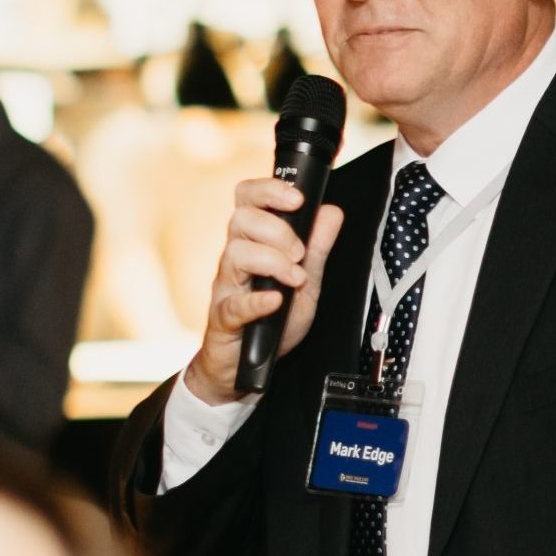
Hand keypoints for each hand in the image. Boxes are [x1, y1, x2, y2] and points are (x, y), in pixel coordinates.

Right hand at [186, 179, 344, 405]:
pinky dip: (257, 300)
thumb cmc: (273, 319)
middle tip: (300, 254)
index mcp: (252, 242)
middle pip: (241, 220)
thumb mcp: (306, 282)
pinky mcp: (224, 317)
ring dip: (272, 262)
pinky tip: (275, 301)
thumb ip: (318, 248)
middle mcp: (234, 258)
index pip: (247, 198)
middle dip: (278, 230)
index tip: (297, 200)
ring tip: (295, 280)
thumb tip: (331, 211)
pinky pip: (234, 303)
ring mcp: (226, 286)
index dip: (269, 190)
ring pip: (235, 254)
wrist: (247, 366)